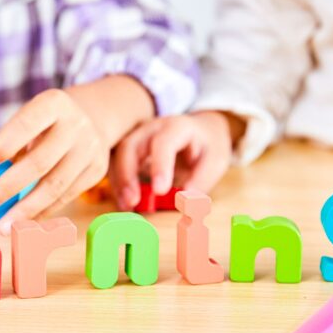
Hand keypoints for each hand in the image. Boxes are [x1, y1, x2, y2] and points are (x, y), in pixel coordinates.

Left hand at [0, 89, 110, 232]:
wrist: (91, 119)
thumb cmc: (45, 124)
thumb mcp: (27, 122)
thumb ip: (7, 148)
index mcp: (53, 104)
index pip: (27, 124)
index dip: (6, 144)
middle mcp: (75, 125)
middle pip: (40, 161)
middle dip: (9, 186)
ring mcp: (90, 149)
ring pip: (55, 185)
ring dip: (26, 209)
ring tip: (4, 226)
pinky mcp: (96, 171)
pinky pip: (66, 197)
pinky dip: (43, 212)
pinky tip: (24, 222)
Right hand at [111, 111, 237, 209]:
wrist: (200, 131)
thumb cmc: (207, 146)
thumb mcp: (216, 161)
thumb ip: (202, 179)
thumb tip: (183, 200)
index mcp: (177, 127)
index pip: (163, 143)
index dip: (160, 166)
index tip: (160, 191)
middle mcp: (152, 128)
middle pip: (130, 146)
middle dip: (128, 175)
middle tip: (133, 201)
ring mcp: (137, 137)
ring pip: (118, 156)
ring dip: (119, 182)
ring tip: (127, 206)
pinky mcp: (130, 150)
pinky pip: (117, 165)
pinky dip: (118, 185)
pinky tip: (125, 203)